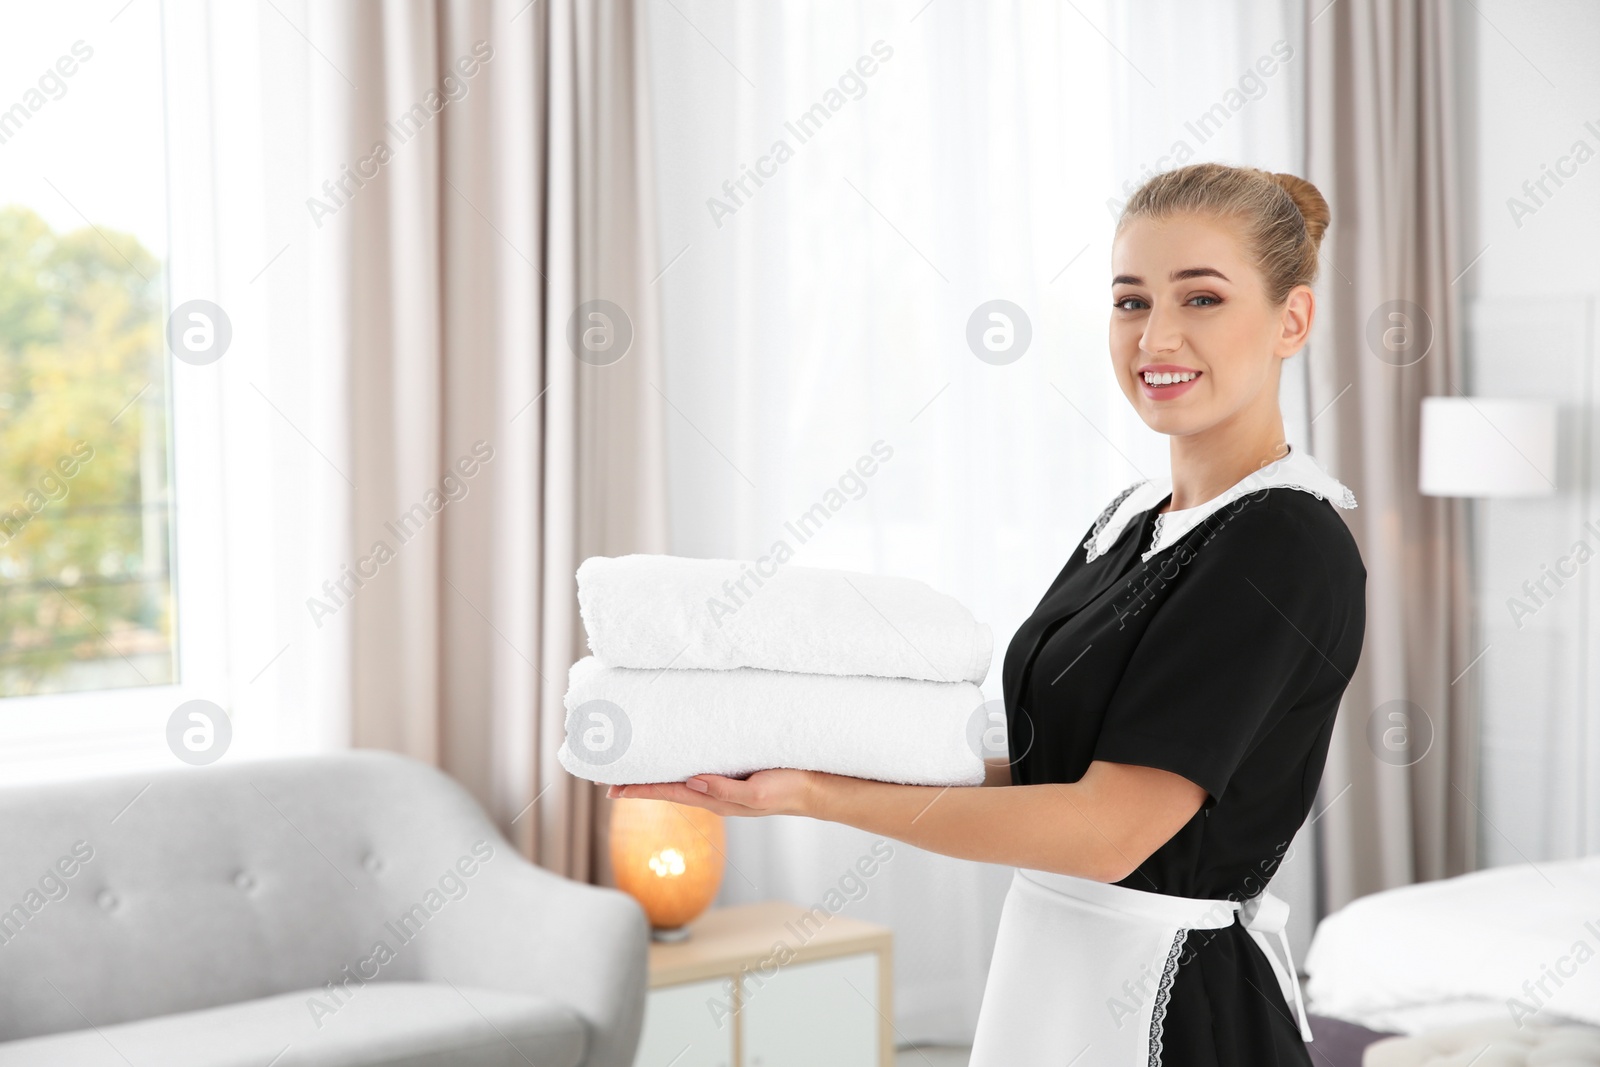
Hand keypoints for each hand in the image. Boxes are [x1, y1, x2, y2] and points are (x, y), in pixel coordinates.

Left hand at [605, 768, 820, 817]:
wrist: (816, 789)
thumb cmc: (790, 790)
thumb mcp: (758, 792)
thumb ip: (725, 790)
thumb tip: (691, 781)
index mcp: (717, 800)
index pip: (669, 793)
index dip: (640, 790)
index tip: (613, 788)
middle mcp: (715, 793)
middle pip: (669, 787)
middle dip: (641, 783)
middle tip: (612, 776)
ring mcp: (724, 784)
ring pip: (682, 779)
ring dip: (658, 774)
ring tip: (636, 766)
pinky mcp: (735, 772)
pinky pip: (700, 769)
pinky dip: (681, 765)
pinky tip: (676, 758)